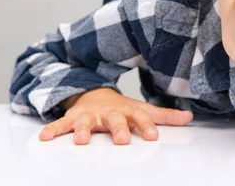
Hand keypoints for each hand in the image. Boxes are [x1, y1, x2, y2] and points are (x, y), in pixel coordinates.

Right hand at [38, 88, 192, 144]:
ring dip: (84, 130)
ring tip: (82, 141)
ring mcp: (90, 115)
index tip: (153, 137)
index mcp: (128, 111)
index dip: (147, 126)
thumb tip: (189, 117)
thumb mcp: (143, 110)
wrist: (93, 93)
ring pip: (86, 123)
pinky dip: (52, 130)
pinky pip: (61, 124)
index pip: (140, 118)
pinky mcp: (73, 118)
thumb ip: (164, 116)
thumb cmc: (121, 108)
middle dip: (118, 129)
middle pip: (115, 120)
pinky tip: (44, 138)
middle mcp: (109, 113)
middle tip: (122, 140)